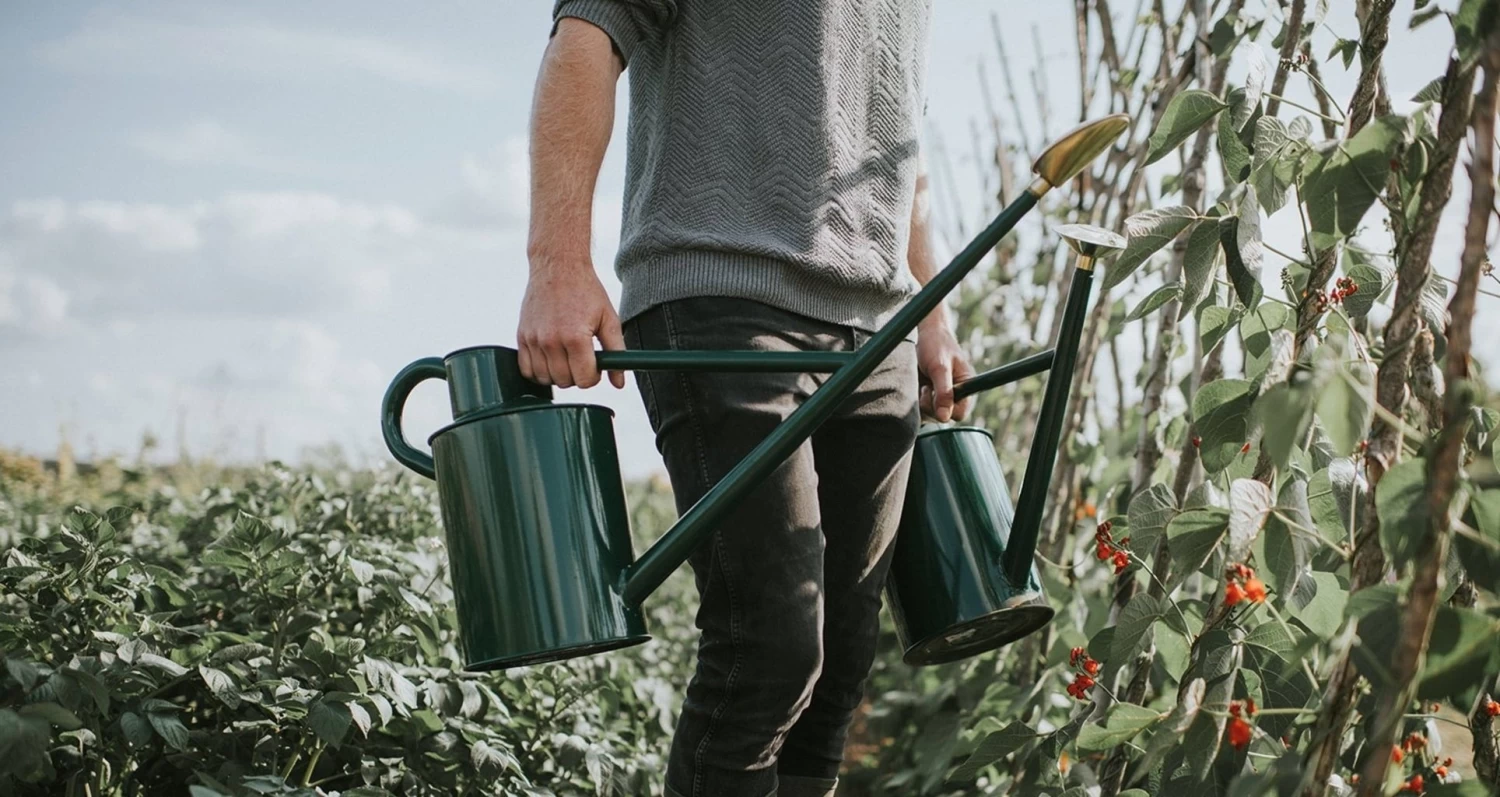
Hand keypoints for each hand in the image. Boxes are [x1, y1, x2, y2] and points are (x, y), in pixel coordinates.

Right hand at [517, 260, 624, 388]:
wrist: (558, 267)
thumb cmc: (585, 291)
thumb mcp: (608, 319)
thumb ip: (616, 351)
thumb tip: (618, 382)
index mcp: (576, 337)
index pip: (585, 380)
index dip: (594, 377)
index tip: (594, 365)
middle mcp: (551, 341)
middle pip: (565, 381)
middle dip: (577, 375)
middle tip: (581, 358)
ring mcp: (533, 339)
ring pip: (545, 379)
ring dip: (558, 374)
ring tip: (567, 357)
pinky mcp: (521, 336)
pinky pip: (526, 369)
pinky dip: (538, 370)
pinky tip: (550, 359)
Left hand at [916, 317, 973, 422]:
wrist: (921, 334)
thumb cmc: (936, 345)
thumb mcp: (940, 368)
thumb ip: (944, 393)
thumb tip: (945, 418)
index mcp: (965, 386)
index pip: (960, 413)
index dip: (947, 409)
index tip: (935, 394)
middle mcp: (954, 394)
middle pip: (943, 417)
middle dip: (931, 404)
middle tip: (926, 386)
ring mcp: (939, 396)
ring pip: (930, 414)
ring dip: (922, 401)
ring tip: (922, 383)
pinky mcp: (926, 396)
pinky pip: (920, 409)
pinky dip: (915, 400)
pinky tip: (916, 385)